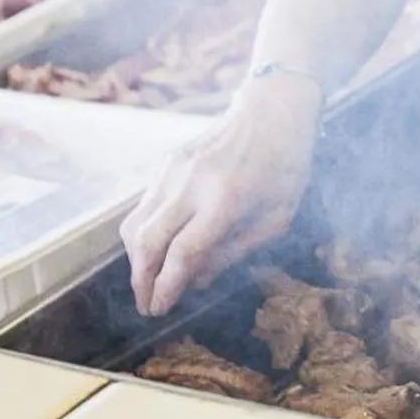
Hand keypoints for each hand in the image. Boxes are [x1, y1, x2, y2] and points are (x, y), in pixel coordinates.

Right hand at [120, 76, 321, 316]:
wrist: (272, 110)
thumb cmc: (285, 166)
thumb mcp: (276, 218)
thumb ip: (233, 251)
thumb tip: (194, 281)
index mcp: (226, 200)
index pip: (182, 252)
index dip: (166, 286)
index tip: (159, 309)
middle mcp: (191, 184)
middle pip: (146, 242)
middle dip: (141, 281)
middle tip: (146, 305)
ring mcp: (172, 171)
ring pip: (134, 225)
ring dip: (136, 260)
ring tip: (148, 282)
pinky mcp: (164, 163)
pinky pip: (141, 207)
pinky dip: (142, 234)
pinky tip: (156, 249)